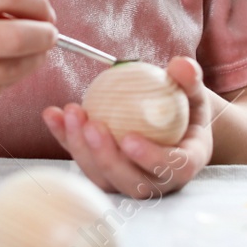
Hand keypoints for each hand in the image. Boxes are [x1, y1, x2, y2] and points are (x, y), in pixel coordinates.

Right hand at [0, 0, 57, 145]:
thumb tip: (33, 15)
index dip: (34, 2)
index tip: (45, 11)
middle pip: (15, 34)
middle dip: (44, 34)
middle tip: (51, 35)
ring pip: (12, 67)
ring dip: (32, 61)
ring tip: (34, 55)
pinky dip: (9, 81)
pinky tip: (4, 74)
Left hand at [42, 56, 213, 198]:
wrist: (174, 123)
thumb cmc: (186, 107)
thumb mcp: (193, 91)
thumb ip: (189, 79)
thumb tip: (180, 64)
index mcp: (184, 163)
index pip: (173, 168)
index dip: (150, 158)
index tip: (129, 139)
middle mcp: (157, 181)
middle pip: (132, 182)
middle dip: (107, 157)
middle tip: (92, 125)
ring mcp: (128, 182)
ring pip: (103, 178)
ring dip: (82, 149)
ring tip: (72, 113)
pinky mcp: (104, 175)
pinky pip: (83, 161)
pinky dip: (66, 139)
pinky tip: (52, 114)